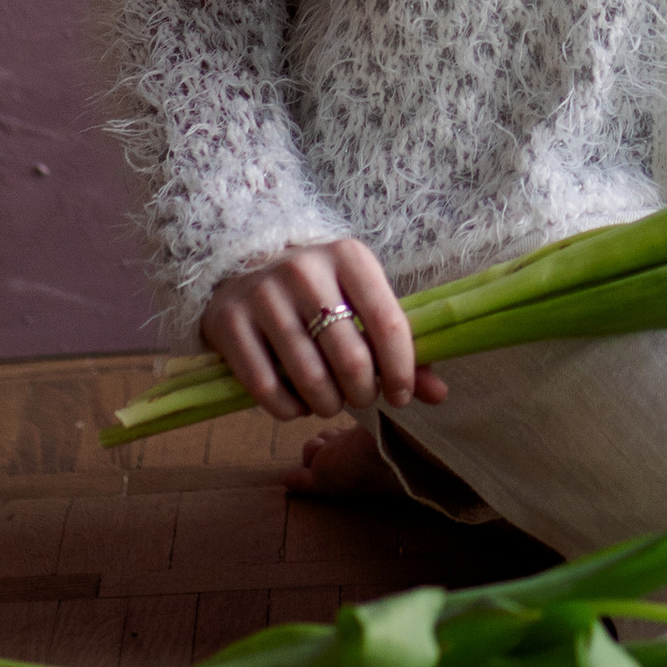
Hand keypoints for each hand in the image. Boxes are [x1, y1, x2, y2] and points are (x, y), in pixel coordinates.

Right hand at [199, 239, 448, 421]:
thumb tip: (438, 394)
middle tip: (362, 399)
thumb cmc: (318, 292)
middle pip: (350, 358)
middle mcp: (304, 270)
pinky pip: (266, 388)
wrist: (243, 267)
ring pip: (309, 378)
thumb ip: (398, 346)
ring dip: (327, 405)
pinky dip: (288, 410)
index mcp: (348, 256)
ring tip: (330, 402)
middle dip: (363, 394)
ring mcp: (262, 295)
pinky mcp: (228, 322)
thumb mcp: (360, 302)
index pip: (388, 323)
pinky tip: (297, 403)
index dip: (401, 371)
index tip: (401, 397)